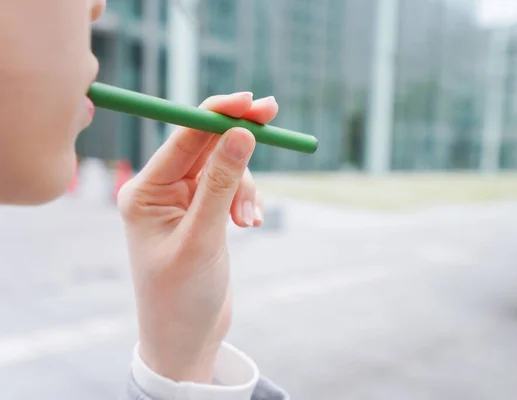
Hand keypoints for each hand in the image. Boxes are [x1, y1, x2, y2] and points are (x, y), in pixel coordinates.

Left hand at [117, 92, 278, 382]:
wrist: (185, 338)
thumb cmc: (181, 296)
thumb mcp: (203, 238)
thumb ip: (221, 184)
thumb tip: (241, 133)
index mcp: (145, 192)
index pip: (184, 137)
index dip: (218, 113)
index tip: (251, 101)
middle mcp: (161, 191)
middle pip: (205, 145)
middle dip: (239, 138)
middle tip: (273, 113)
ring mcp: (183, 202)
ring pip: (224, 168)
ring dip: (245, 187)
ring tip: (249, 221)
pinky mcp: (203, 213)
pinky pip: (231, 189)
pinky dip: (246, 200)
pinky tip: (251, 224)